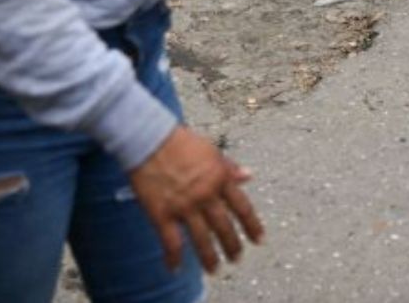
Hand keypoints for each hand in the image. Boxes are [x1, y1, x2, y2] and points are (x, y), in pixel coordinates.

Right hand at [128, 127, 265, 273]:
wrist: (148, 138)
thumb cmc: (180, 141)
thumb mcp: (211, 150)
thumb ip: (229, 166)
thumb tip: (248, 175)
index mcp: (220, 177)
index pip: (242, 208)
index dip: (252, 226)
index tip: (259, 239)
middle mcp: (205, 194)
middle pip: (224, 227)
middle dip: (232, 246)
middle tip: (237, 258)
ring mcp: (184, 205)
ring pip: (202, 239)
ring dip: (210, 257)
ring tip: (215, 269)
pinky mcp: (162, 213)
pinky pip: (171, 241)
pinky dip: (174, 257)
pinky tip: (176, 267)